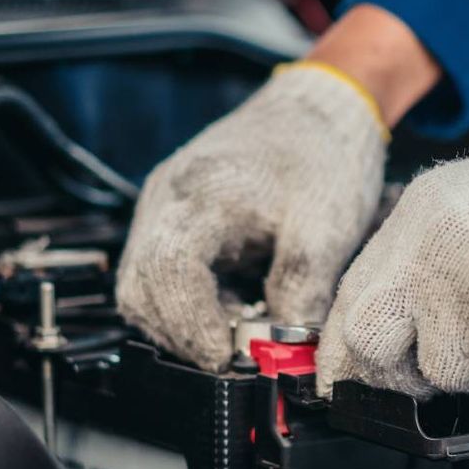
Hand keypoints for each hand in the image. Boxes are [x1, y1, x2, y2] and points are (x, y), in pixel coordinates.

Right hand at [117, 6, 438, 368]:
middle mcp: (166, 200)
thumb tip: (287, 353)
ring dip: (185, 322)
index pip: (168, 275)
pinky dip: (190, 303)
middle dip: (185, 334)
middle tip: (236, 357)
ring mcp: (163, 208)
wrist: (320, 109)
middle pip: (141, 289)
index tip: (228, 359)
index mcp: (199, 196)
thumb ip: (302, 295)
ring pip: (143, 287)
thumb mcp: (327, 231)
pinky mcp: (172, 218)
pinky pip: (160, 274)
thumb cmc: (323, 155)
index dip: (193, 327)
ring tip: (239, 333)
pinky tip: (233, 308)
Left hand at [318, 115, 468, 396]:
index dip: (350, 351)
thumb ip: (430, 257)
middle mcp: (440, 243)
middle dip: (405, 372)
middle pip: (377, 344)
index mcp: (425, 210)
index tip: (349, 379)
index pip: (353, 300)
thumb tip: (391, 326)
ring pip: (453, 371)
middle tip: (449, 362)